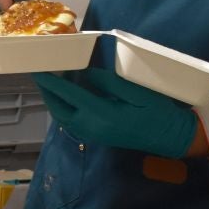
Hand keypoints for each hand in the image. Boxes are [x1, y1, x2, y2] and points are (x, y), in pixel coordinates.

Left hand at [33, 68, 197, 158]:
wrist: (170, 138)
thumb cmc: (157, 112)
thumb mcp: (137, 93)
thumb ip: (110, 83)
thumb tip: (87, 72)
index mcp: (102, 115)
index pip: (69, 95)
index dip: (52, 82)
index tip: (38, 70)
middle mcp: (92, 127)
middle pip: (59, 109)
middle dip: (48, 92)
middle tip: (42, 74)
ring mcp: (93, 135)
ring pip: (63, 118)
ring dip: (55, 101)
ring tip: (52, 83)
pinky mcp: (96, 137)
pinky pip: (71, 122)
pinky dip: (64, 108)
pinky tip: (68, 97)